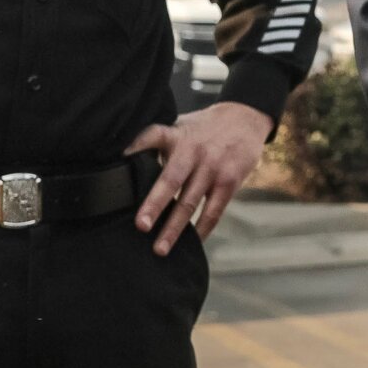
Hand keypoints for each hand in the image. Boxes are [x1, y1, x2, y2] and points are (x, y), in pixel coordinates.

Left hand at [126, 102, 271, 254]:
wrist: (246, 118)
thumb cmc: (205, 127)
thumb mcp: (181, 126)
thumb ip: (159, 144)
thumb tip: (126, 164)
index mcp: (178, 136)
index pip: (154, 135)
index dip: (137, 146)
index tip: (122, 159)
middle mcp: (194, 152)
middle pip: (172, 179)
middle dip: (155, 204)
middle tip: (141, 226)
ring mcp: (213, 168)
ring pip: (191, 202)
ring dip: (175, 228)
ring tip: (160, 249)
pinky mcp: (229, 181)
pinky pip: (214, 210)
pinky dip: (202, 228)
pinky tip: (192, 241)